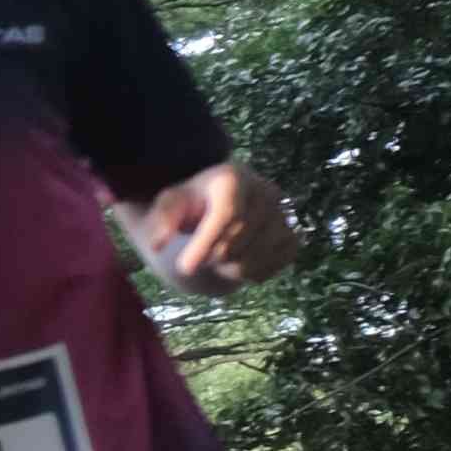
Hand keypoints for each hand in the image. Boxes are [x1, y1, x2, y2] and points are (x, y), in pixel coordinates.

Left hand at [141, 159, 293, 291]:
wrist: (223, 207)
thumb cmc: (193, 204)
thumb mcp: (171, 204)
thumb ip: (162, 219)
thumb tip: (158, 243)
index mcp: (235, 178)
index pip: (227, 215)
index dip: (205, 244)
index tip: (184, 268)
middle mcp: (266, 192)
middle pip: (236, 244)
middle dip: (211, 258)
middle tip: (201, 253)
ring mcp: (283, 215)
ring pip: (253, 261)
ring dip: (228, 269)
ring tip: (220, 255)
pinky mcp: (291, 237)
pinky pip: (271, 268)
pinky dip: (251, 273)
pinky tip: (240, 260)